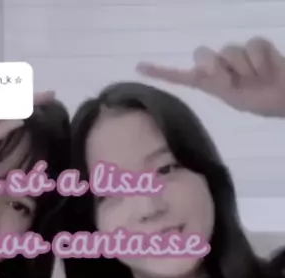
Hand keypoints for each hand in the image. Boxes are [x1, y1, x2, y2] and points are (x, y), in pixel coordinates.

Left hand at [137, 37, 284, 116]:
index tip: (139, 68)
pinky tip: (266, 70)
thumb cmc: (257, 100)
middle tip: (233, 81)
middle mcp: (218, 66)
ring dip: (244, 69)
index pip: (180, 76)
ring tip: (256, 78)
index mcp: (208, 82)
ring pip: (230, 51)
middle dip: (215, 66)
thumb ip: (215, 83)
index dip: (160, 72)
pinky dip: (261, 61)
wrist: (282, 97)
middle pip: (203, 54)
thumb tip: (205, 65)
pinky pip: (253, 46)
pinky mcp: (255, 45)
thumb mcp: (232, 98)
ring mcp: (235, 55)